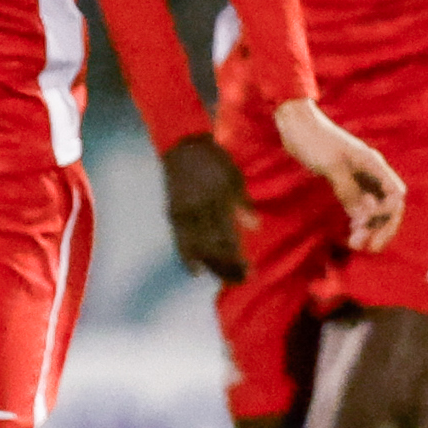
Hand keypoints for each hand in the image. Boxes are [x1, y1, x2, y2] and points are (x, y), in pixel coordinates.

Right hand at [160, 135, 253, 283]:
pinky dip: (187, 258)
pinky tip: (196, 271)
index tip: (251, 271)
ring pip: (195, 249)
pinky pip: (180, 242)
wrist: (182, 146)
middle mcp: (197, 213)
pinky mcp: (173, 214)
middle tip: (240, 280)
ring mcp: (183, 215)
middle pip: (212, 249)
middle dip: (226, 267)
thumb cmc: (214, 160)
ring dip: (210, 266)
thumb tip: (255, 228)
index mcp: (216, 202)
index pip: (228, 238)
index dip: (238, 258)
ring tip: (223, 279)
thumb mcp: (234, 178)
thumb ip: (243, 205)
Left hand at [273, 98, 405, 253]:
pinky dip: (358, 218)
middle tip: (370, 248)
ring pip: (374, 206)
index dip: (388, 216)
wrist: (296, 123)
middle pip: (388, 205)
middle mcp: (371, 171)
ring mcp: (359, 176)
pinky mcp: (344, 180)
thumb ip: (348, 191)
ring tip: (356, 243)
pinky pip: (359, 204)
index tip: (368, 228)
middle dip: (382, 227)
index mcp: (373, 164)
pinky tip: (351, 231)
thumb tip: (363, 218)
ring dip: (369, 226)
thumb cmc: (314, 140)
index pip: (395, 195)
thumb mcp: (331, 166)